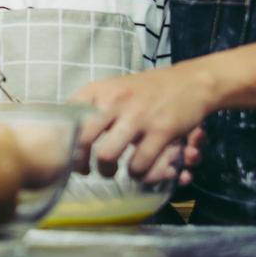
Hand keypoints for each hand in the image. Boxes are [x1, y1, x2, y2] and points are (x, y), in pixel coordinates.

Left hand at [71, 62, 216, 184]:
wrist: (191, 82)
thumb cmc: (149, 90)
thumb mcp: (116, 89)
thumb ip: (95, 106)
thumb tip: (71, 131)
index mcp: (100, 89)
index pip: (68, 116)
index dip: (64, 140)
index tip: (68, 154)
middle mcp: (114, 100)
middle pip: (83, 140)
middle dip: (82, 162)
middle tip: (88, 170)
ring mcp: (137, 115)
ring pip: (107, 156)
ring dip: (108, 171)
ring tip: (112, 171)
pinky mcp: (160, 131)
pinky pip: (139, 164)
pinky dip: (137, 174)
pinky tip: (138, 169)